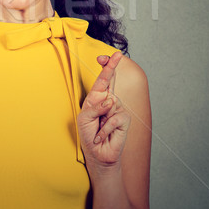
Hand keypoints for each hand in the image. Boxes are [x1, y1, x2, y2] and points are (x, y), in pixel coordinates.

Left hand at [77, 52, 130, 169]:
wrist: (98, 154)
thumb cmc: (89, 135)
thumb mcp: (84, 119)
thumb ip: (94, 107)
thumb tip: (110, 100)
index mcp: (96, 98)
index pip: (103, 79)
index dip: (109, 66)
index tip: (116, 55)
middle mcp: (108, 100)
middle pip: (110, 83)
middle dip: (110, 74)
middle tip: (112, 69)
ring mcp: (117, 109)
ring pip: (112, 102)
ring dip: (101, 118)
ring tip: (98, 128)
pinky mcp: (124, 119)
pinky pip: (115, 117)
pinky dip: (106, 128)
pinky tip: (102, 135)